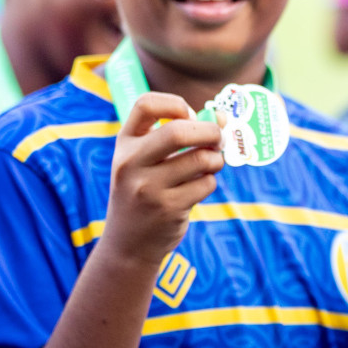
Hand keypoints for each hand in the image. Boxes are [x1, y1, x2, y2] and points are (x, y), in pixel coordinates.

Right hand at [102, 92, 223, 267]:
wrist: (128, 243)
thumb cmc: (145, 192)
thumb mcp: (145, 162)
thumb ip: (178, 137)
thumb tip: (222, 117)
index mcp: (125, 143)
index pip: (146, 104)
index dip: (176, 103)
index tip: (190, 116)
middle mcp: (131, 162)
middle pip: (179, 131)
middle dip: (210, 131)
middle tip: (219, 139)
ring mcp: (148, 187)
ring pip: (200, 159)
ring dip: (215, 160)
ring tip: (210, 165)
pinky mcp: (168, 208)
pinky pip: (205, 183)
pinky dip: (210, 181)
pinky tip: (197, 188)